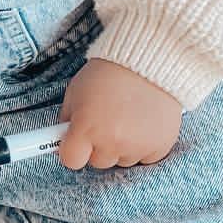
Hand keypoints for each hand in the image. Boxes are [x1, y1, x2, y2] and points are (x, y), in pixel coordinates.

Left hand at [59, 59, 182, 170]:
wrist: (150, 60)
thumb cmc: (108, 73)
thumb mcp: (76, 92)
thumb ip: (67, 119)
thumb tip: (63, 140)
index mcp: (86, 128)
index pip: (71, 160)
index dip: (73, 150)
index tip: (77, 141)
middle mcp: (111, 142)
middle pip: (97, 162)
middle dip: (98, 146)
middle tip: (107, 121)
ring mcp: (137, 146)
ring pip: (122, 161)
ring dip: (122, 146)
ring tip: (128, 117)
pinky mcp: (160, 147)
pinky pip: (144, 159)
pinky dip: (143, 145)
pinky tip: (144, 123)